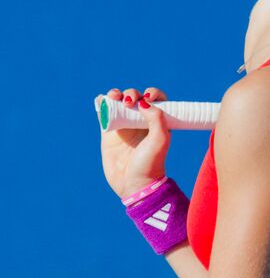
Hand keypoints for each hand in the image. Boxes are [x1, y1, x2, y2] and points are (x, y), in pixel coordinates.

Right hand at [99, 85, 170, 199]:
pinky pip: (104, 113)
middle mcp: (140, 123)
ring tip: (114, 97)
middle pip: (135, 99)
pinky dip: (102, 103)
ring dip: (116, 95)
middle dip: (131, 94)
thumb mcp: (160, 140)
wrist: (134, 184)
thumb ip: (157, 118)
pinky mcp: (109, 133)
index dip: (152, 93)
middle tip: (130, 102)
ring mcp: (124, 127)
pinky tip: (102, 100)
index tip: (148, 96)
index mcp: (157, 123)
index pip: (156, 101)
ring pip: (118, 103)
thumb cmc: (151, 163)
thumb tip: (144, 101)